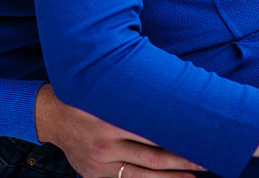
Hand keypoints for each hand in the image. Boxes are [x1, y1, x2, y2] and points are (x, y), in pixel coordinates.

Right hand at [34, 84, 202, 177]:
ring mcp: (100, 163)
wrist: (51, 116)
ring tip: (195, 175)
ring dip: (172, 176)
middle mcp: (106, 144)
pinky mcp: (94, 175)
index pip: (154, 131)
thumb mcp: (109, 89)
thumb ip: (137, 94)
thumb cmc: (89, 96)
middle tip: (207, 159)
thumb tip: (175, 91)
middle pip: (153, 157)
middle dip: (183, 160)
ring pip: (143, 173)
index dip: (179, 135)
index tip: (202, 135)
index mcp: (112, 119)